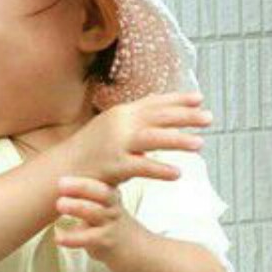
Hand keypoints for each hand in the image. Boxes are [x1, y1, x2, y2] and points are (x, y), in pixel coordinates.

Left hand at [53, 175, 139, 262]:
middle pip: (102, 193)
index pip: (99, 184)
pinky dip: (72, 238)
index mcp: (110, 196)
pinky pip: (89, 239)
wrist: (131, 247)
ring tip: (59, 204)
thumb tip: (55, 180)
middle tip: (61, 184)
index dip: (82, 181)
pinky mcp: (105, 242)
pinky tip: (58, 237)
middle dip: (82, 187)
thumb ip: (85, 193)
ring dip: (77, 207)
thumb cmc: (109, 223)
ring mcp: (110, 225)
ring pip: (96, 213)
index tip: (62, 179)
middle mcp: (112, 208)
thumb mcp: (103, 204)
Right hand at [64, 90, 213, 185]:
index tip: (199, 98)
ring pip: (152, 139)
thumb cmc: (90, 151)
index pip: (154, 103)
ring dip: (177, 141)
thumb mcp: (111, 127)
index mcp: (121, 113)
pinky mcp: (113, 166)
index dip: (177, 99)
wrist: (62, 170)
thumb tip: (157, 107)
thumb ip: (134, 119)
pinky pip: (140, 167)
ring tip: (200, 144)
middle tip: (210, 118)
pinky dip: (159, 170)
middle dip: (185, 116)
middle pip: (158, 117)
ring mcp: (116, 145)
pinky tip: (177, 174)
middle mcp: (120, 124)